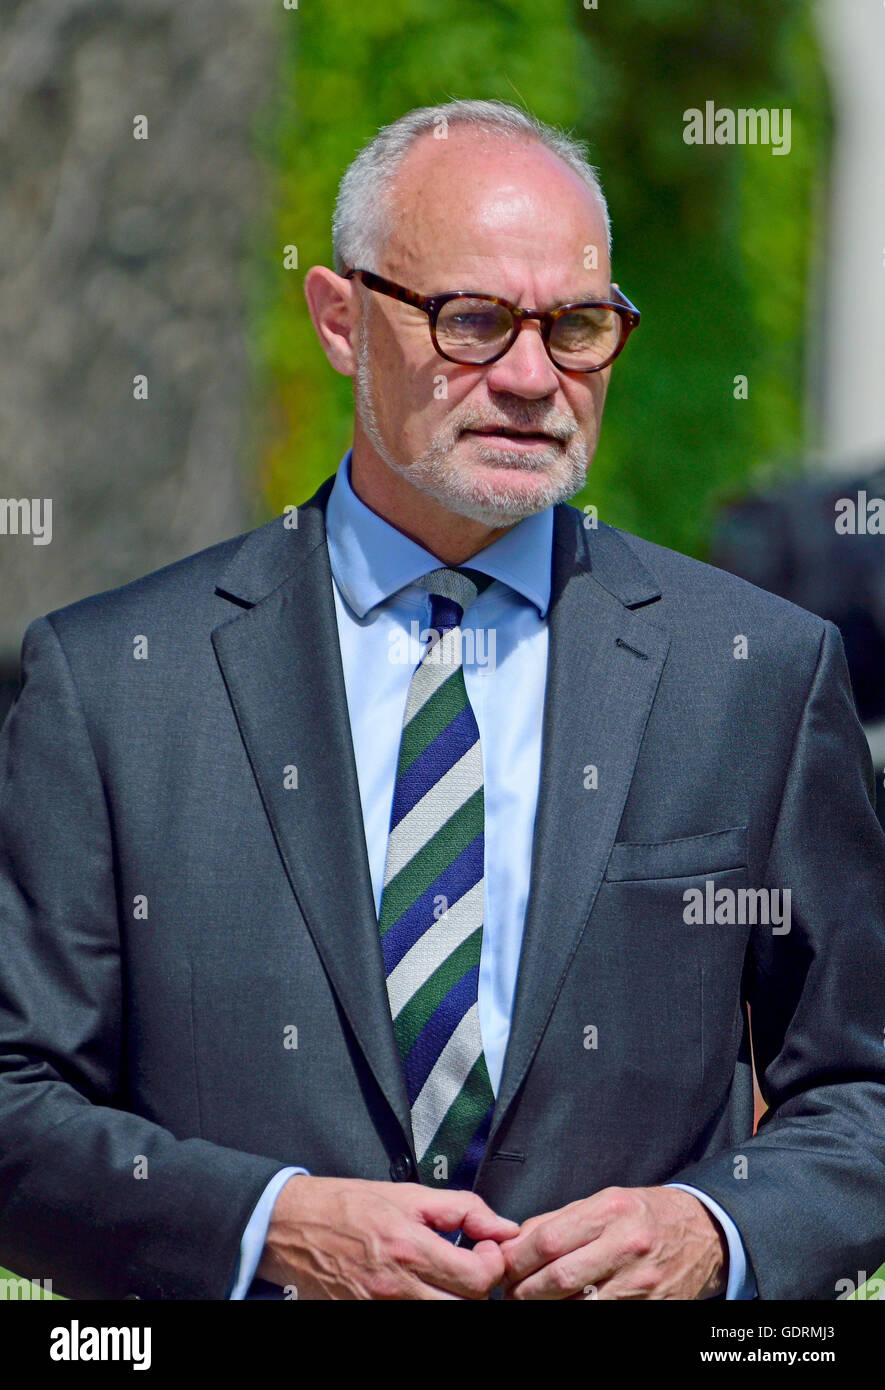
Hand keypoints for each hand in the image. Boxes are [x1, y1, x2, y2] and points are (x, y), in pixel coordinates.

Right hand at [256, 1175, 519, 1299]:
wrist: (292, 1227)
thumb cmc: (347, 1205)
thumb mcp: (408, 1194)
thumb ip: (462, 1209)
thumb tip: (503, 1227)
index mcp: (409, 1248)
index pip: (477, 1280)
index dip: (492, 1264)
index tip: (484, 1249)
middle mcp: (396, 1287)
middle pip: (465, 1307)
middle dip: (476, 1288)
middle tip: (470, 1265)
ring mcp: (380, 1309)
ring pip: (441, 1316)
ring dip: (452, 1298)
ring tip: (446, 1276)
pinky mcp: (367, 1318)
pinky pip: (412, 1319)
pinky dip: (425, 1305)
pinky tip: (423, 1288)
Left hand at [498, 1186, 727, 1299]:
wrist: (703, 1233)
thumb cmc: (644, 1214)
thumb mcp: (605, 1201)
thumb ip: (558, 1220)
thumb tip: (514, 1242)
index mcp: (610, 1210)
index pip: (548, 1240)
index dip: (516, 1260)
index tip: (502, 1267)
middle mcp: (626, 1245)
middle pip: (558, 1278)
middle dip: (524, 1291)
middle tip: (510, 1294)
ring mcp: (640, 1283)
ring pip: (579, 1307)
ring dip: (546, 1308)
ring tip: (532, 1303)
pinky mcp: (651, 1308)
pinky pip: (603, 1317)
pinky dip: (578, 1315)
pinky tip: (566, 1308)